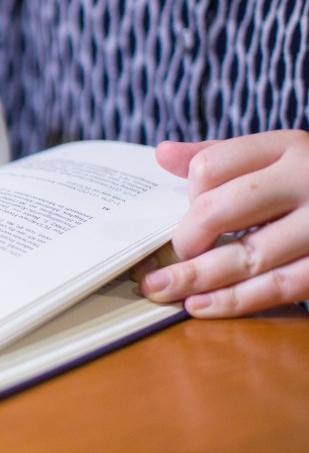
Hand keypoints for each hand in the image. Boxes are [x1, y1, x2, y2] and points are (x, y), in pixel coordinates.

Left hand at [132, 130, 308, 316]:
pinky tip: (200, 306)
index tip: (181, 216)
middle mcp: (308, 180)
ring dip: (197, 278)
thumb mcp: (275, 157)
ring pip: (247, 255)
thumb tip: (162, 153)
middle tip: (159, 264)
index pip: (211, 165)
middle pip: (221, 210)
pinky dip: (236, 300)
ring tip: (162, 290)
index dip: (186, 194)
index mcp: (288, 147)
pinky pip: (281, 286)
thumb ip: (220, 156)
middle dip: (183, 241)